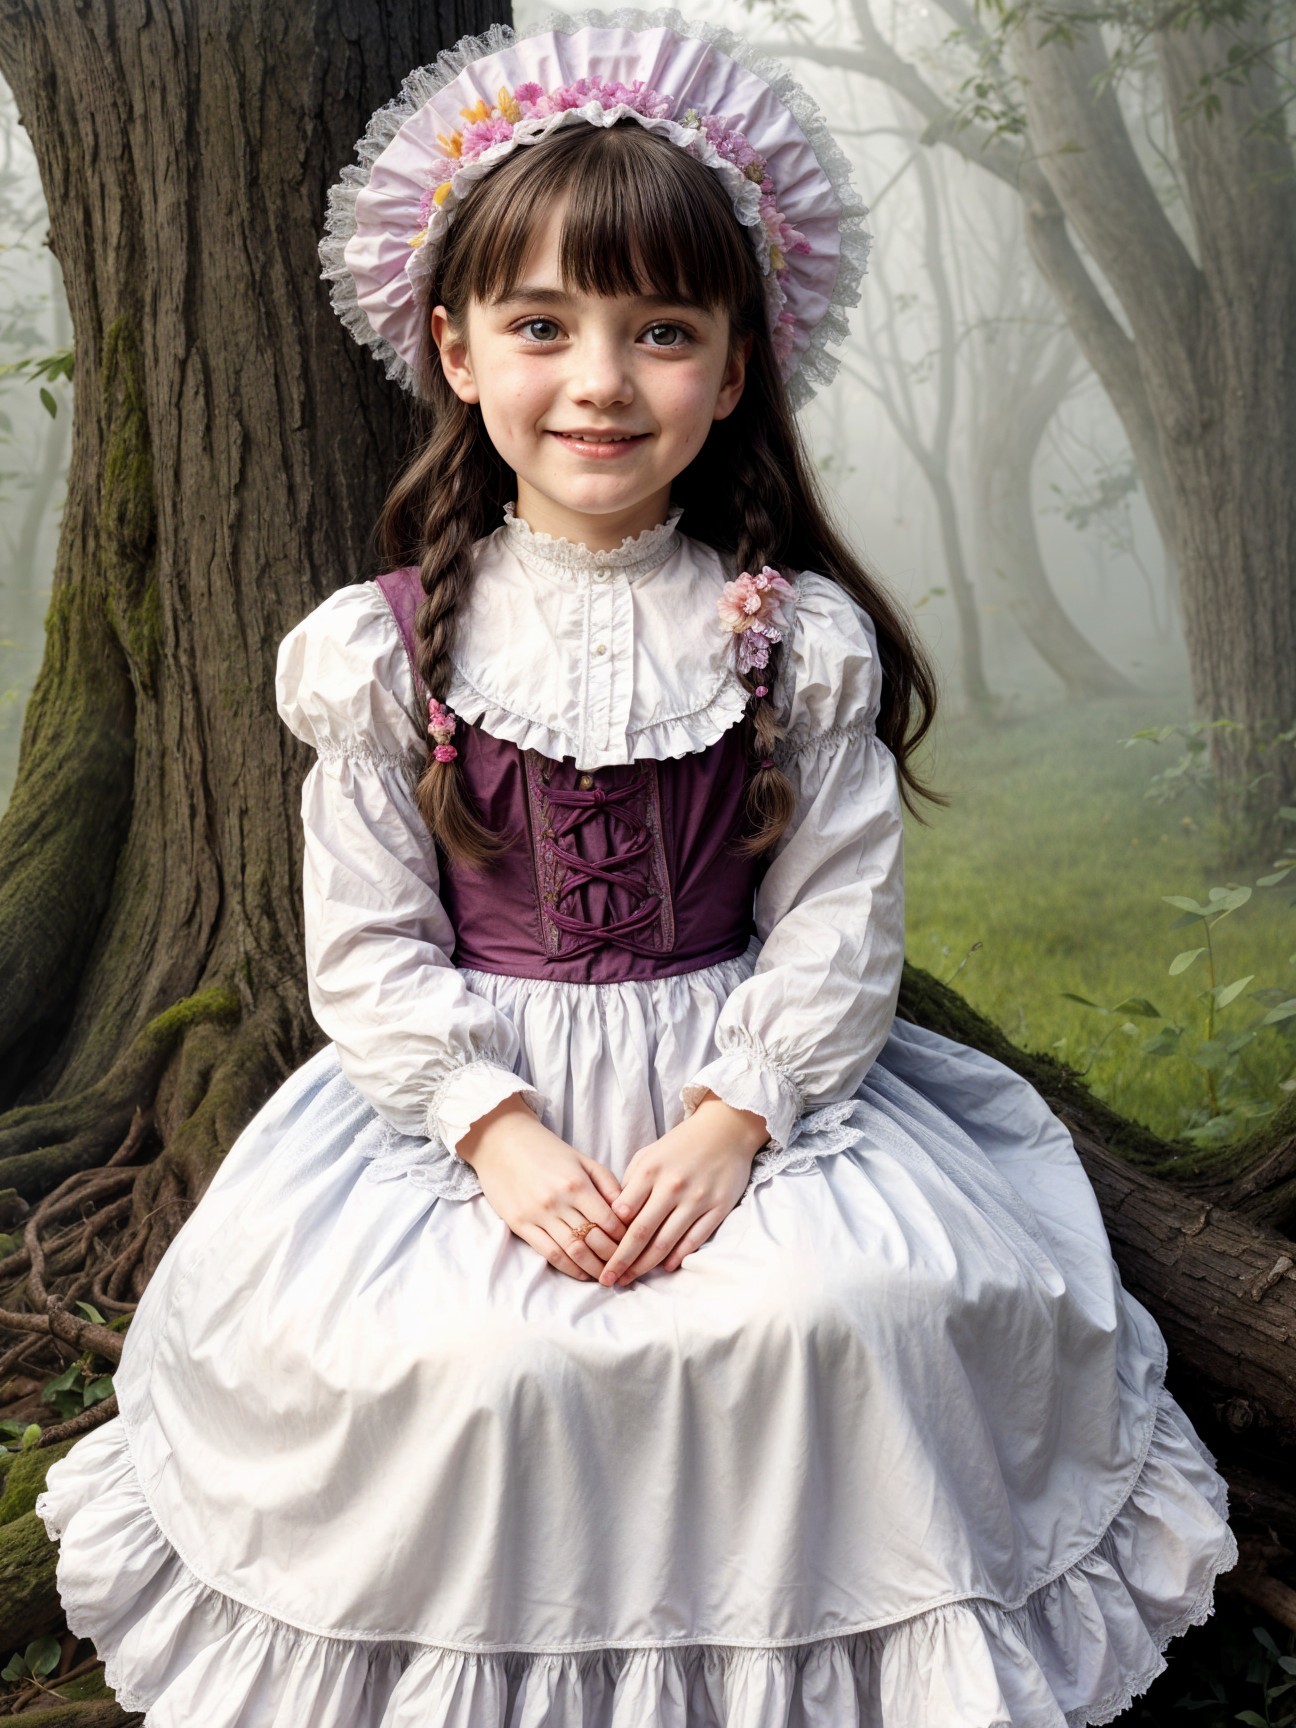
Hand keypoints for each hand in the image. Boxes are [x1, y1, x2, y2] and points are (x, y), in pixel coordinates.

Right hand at [457, 1094, 628, 1280]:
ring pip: (573, 1251)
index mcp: (577, 1184)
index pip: (609, 1221)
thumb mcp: (582, 1160)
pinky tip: (583, 1273)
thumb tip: (628, 1210)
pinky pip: (549, 1254)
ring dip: (594, 1268)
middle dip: (613, 1258)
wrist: (502, 1143)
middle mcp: (558, 1202)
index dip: (625, 1238)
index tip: (634, 1246)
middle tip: (625, 1267)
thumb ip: (607, 1183)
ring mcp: (538, 1215)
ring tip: (607, 1276)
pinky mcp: (520, 1225)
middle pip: (593, 1240)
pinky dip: (569, 1268)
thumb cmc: (547, 1150)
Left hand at [597, 1093, 768, 1287]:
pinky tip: (665, 1267)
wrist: (726, 1130)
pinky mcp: (717, 1208)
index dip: (608, 1237)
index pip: (622, 1213)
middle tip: (607, 1280)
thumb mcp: (649, 1155)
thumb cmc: (681, 1145)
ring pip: (665, 1242)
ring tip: (631, 1278)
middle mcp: (672, 1187)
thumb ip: (631, 1183)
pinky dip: (677, 1256)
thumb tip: (615, 1216)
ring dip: (645, 1265)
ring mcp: (696, 1199)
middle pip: (640, 1233)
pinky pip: (694, 1240)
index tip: (596, 1253)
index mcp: (650, 1171)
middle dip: (620, 1261)